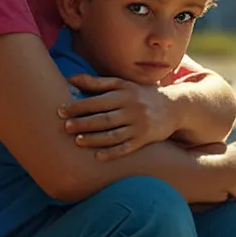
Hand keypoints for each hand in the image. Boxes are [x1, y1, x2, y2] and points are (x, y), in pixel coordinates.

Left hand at [61, 75, 176, 160]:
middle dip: (83, 123)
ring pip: (113, 134)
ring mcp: (139, 125)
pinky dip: (112, 153)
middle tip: (65, 127)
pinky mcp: (145, 139)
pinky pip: (126, 148)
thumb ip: (96, 83)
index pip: (97, 100)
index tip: (61, 110)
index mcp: (124, 93)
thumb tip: (69, 80)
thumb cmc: (140, 94)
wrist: (174, 107)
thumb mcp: (122, 84)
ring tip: (77, 141)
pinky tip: (97, 157)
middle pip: (104, 118)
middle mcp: (132, 108)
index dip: (78, 106)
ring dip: (94, 139)